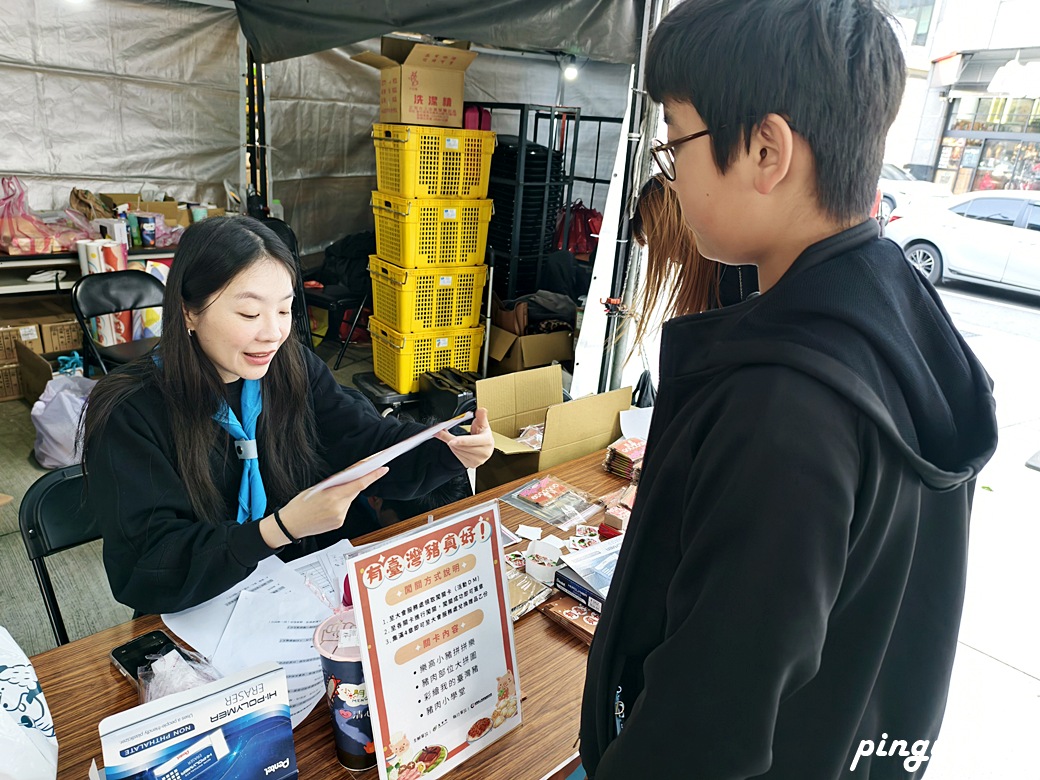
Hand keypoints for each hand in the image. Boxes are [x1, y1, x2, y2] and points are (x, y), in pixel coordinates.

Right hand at [267, 467, 389, 545]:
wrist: (290, 525)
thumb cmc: (299, 504)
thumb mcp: (315, 488)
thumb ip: (334, 483)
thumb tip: (350, 475)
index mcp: (332, 496)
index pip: (358, 484)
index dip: (373, 476)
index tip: (383, 469)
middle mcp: (338, 508)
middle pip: (355, 491)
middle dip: (355, 482)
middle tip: (355, 475)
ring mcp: (340, 517)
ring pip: (350, 500)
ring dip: (345, 495)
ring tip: (328, 496)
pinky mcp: (339, 524)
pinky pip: (345, 509)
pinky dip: (341, 505)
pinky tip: (328, 506)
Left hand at [435, 407, 494, 468]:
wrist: (484, 446)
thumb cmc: (482, 434)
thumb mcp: (482, 423)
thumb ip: (481, 416)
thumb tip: (481, 410)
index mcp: (487, 441)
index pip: (473, 441)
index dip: (462, 441)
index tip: (451, 441)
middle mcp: (484, 452)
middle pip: (463, 447)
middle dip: (451, 439)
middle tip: (440, 432)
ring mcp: (478, 460)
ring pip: (458, 452)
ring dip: (452, 444)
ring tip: (454, 438)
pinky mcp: (472, 465)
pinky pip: (458, 457)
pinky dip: (454, 450)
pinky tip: (457, 445)